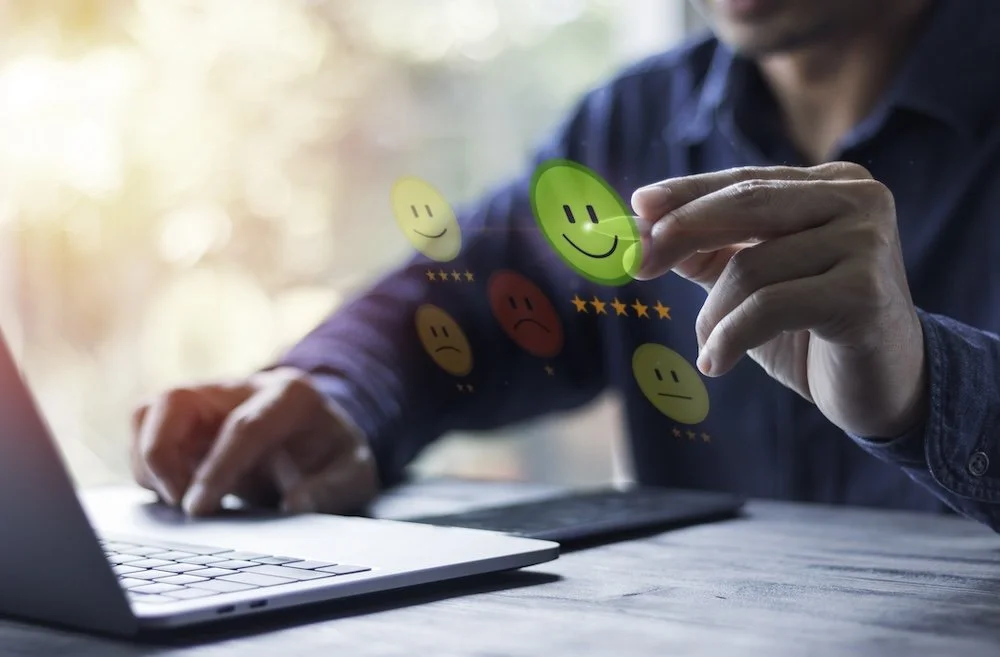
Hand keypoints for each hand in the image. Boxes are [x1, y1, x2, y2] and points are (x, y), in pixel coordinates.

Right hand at [131, 367, 378, 515]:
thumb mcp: (355, 475)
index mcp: (292, 396)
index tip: (198, 510)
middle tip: (177, 503)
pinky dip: (147, 465)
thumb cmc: (335, 457)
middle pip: (177, 401)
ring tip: (175, 501)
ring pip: (150, 411)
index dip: (217, 469)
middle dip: (161, 453)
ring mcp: (210, 399)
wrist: (323, 438)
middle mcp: (243, 388)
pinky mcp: (188, 419)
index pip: (243, 427)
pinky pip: (145, 431)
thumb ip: (333, 489)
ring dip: (148, 460)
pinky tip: (173, 494)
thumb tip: (296, 505)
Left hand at [630, 162, 926, 437]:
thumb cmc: (811, 329)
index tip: (637, 207)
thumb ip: (708, 250)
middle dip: (682, 233)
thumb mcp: (753, 281)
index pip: (744, 181)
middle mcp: (858, 200)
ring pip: (751, 265)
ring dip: (713, 314)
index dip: (685, 194)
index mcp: (832, 186)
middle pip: (746, 204)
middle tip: (641, 265)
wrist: (884, 387)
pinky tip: (715, 364)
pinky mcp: (864, 292)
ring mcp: (867, 242)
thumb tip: (642, 229)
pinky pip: (767, 307)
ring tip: (710, 347)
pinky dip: (728, 338)